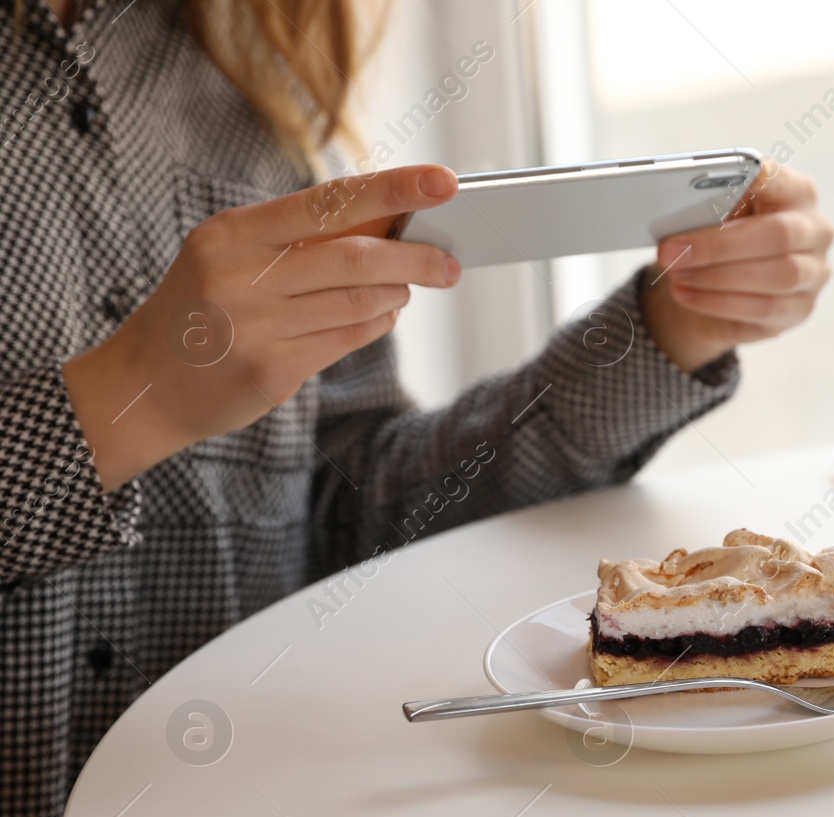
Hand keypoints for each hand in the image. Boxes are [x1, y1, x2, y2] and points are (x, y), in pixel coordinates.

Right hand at [64, 165, 462, 489]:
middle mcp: (240, 275)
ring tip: (408, 288)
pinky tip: (384, 315)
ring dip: (396, 293)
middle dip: (414, 257)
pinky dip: (377, 323)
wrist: (148, 384)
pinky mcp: (271, 369)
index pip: (328, 200)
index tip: (444, 181)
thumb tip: (388, 219)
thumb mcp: (233, 257)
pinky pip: (346, 338)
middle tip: (451, 262)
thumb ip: (300, 239)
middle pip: (355, 256)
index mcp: (232, 233)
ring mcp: (255, 325)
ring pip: (357, 300)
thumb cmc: (206, 309)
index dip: (393, 188)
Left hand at [641, 163, 833, 372]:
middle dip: (720, 244)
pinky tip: (687, 295)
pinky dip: (719, 302)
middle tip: (674, 250)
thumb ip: (710, 208)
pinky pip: (765, 308)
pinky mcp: (801, 309)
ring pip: (777, 275)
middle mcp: (815, 230)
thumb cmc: (722, 238)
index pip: (780, 179)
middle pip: (779, 234)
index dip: (753, 179)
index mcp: (797, 191)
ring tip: (677, 274)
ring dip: (717, 277)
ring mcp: (815, 272)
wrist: (725, 288)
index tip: (716, 182)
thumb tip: (684, 217)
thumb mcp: (716, 215)